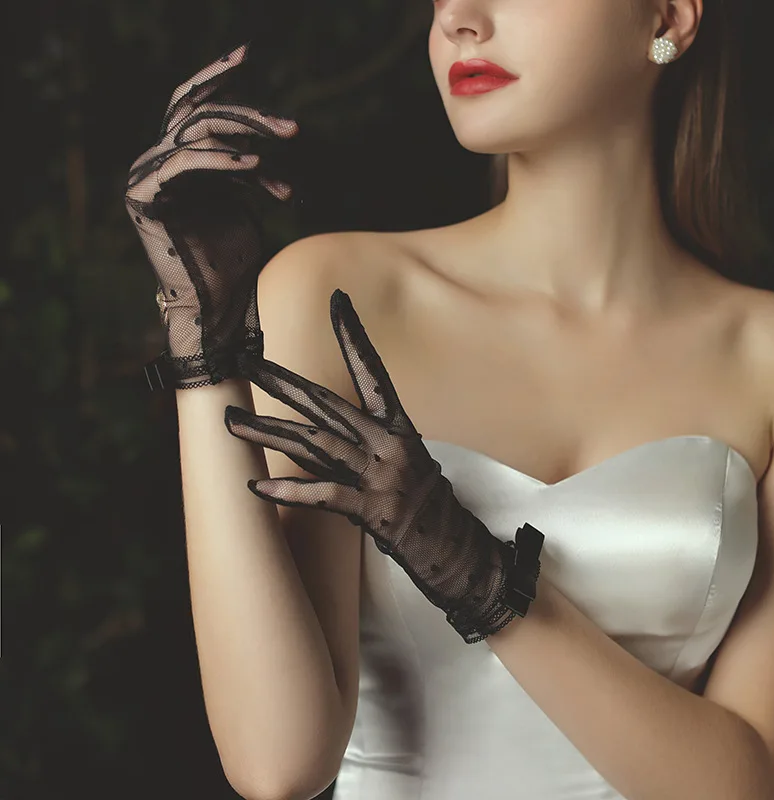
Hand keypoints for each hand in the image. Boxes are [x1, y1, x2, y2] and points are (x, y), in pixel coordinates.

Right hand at [125, 42, 299, 388]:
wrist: (217, 303)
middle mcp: (158, 160)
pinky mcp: (144, 196)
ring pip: (196, 132)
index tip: (247, 54)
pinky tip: (254, 165)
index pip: (193, 104)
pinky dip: (221, 162)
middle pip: (200, 113)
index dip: (216, 76)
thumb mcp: (244, 197)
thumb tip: (267, 134)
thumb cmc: (233, 256)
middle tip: (291, 127)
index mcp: (178, 158)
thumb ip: (245, 163)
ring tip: (284, 141)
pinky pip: (185, 164)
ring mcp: (147, 175)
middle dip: (249, 114)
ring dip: (245, 134)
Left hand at [223, 288, 544, 643]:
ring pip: (315, 444)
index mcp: (398, 427)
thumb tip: (324, 431)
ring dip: (268, 433)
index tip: (338, 301)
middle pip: (326, 404)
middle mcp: (388, 443)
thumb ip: (365, 443)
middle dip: (282, 382)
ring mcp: (380, 475)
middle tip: (248, 361)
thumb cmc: (432, 507)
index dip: (353, 335)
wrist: (459, 550)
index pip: (371, 370)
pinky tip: (258, 488)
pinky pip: (325, 496)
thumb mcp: (406, 461)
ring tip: (230, 422)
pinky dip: (291, 492)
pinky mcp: (373, 509)